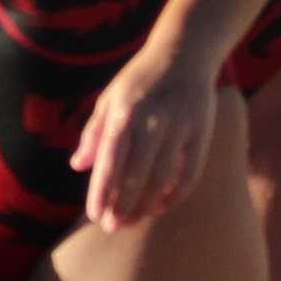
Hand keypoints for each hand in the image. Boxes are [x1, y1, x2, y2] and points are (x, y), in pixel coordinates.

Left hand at [70, 40, 220, 229]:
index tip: (95, 216)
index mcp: (124, 112)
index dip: (102, 192)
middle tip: (112, 227)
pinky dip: (175, 195)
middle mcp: (152, 120)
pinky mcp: (202, 132)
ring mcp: (180, 126)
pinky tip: (161, 207)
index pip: (110, 161)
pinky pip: (190, 173)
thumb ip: (94, 133)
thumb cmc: (140, 80)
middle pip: (136, 175)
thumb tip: (78, 166)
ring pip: (162, 178)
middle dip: (122, 206)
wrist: (185, 53)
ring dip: (146, 205)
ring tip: (132, 221)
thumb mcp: (110, 98)